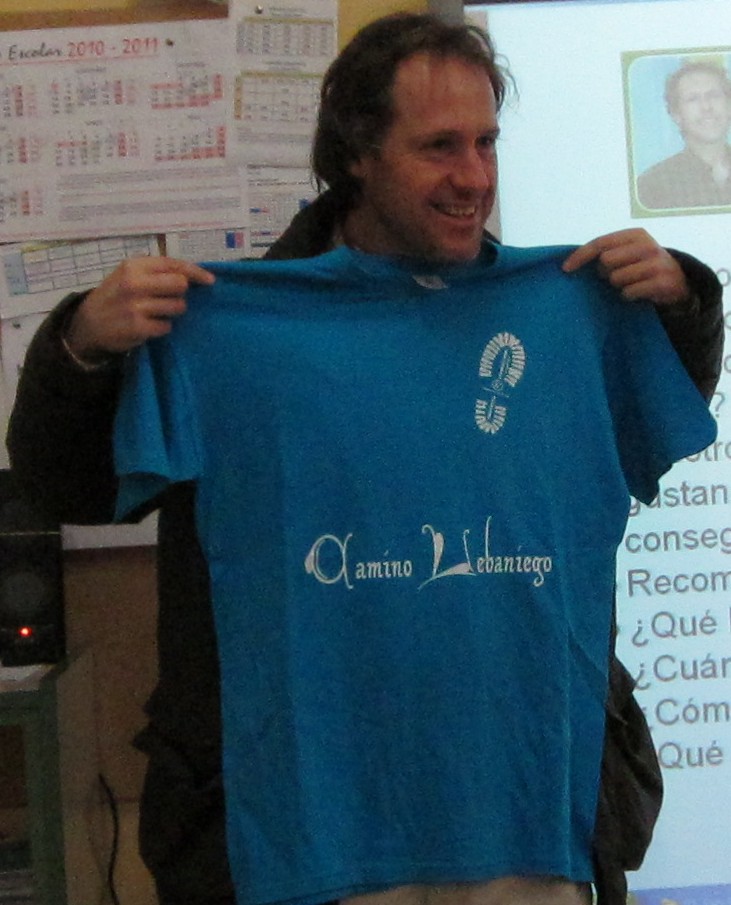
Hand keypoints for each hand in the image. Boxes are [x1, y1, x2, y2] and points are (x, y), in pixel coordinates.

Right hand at [65, 256, 214, 358]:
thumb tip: (192, 275)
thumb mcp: (129, 275)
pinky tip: (148, 325)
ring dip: (172, 311)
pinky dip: (162, 327)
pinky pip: (167, 326)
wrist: (88, 324)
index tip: (210, 280)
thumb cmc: (115, 296)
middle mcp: (134, 283)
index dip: (196, 272)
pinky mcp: (138, 327)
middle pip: (180, 285)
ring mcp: (136, 306)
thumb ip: (156, 272)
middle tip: (168, 298)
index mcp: (134, 266)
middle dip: (180, 293)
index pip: (174, 264)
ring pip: (178, 307)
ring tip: (155, 312)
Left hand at [562, 228, 691, 307]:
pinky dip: (629, 295)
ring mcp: (657, 263)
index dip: (581, 255)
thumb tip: (571, 263)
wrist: (677, 282)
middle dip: (605, 273)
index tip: (565, 268)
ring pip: (617, 279)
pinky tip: (639, 292)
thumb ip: (606, 252)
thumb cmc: (642, 266)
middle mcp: (648, 245)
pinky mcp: (662, 282)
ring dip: (619, 285)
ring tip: (631, 283)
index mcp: (635, 235)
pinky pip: (629, 292)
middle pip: (606, 261)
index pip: (601, 243)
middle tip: (616, 276)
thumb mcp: (628, 253)